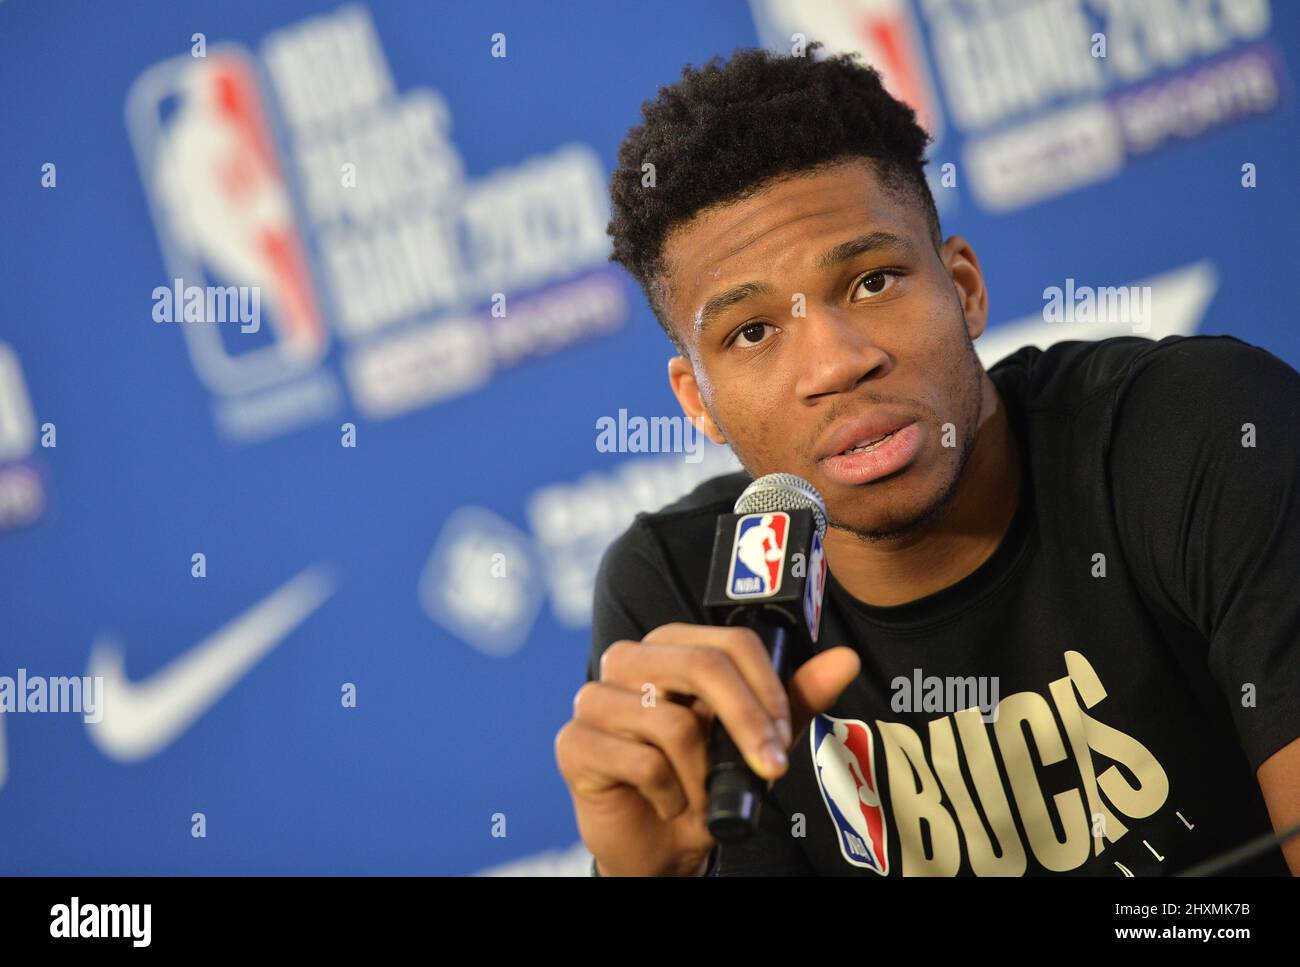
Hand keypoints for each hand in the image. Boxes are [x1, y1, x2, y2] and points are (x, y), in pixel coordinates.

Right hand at [555, 622, 859, 875]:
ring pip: (674, 723)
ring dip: (703, 775)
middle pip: (701, 666)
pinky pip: (641, 762)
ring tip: (700, 791)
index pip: (727, 642)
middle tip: (767, 768)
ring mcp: (594, 699)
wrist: (661, 845)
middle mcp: (628, 660)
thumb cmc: (705, 782)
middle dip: (746, 724)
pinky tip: (666, 802)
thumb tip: (844, 659)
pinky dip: (670, 795)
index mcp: (671, 646)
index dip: (765, 689)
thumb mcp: (759, 739)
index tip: (781, 738)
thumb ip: (796, 698)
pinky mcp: (574, 743)